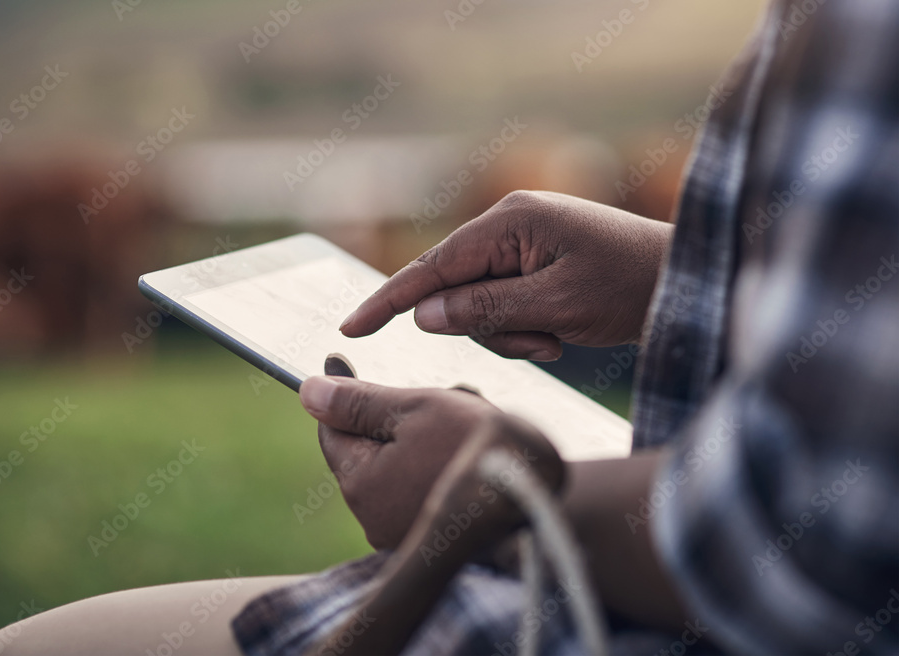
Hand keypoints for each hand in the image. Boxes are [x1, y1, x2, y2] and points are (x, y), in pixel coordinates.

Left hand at [299, 375, 507, 548]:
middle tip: (444, 397)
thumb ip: (359, 402)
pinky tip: (475, 447)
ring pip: (401, 465)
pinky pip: (424, 489)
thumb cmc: (480, 447)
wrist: (547, 500)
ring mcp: (405, 535)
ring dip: (427, 436)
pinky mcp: (436, 540)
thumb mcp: (416, 409)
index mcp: (363, 485)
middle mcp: (375, 520)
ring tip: (473, 419)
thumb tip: (308, 392)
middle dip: (400, 415)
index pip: (331, 431)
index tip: (341, 358)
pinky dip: (443, 463)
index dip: (339, 393)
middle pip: (370, 448)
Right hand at [341, 190, 672, 354]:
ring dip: (511, 333)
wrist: (686, 280)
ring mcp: (522, 244)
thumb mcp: (556, 306)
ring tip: (558, 338)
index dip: (389, 300)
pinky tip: (563, 332)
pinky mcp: (535, 264)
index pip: (432, 267)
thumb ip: (485, 309)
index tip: (351, 329)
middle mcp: (509, 225)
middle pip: (456, 291)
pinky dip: (525, 328)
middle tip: (542, 342)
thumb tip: (424, 315)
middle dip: (489, 327)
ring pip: (479, 306)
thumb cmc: (630, 286)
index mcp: (510, 222)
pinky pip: (504, 305)